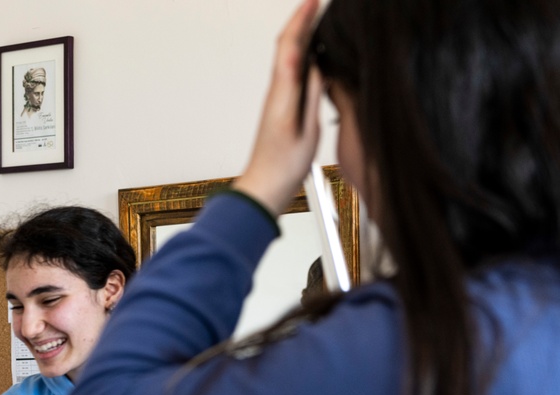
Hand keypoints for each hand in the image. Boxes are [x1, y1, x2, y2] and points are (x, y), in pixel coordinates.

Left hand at [233, 0, 322, 215]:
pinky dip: (302, 53)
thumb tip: (318, 65)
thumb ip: (313, 96)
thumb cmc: (284, 166)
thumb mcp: (307, 130)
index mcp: (282, 94)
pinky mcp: (280, 106)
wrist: (264, 186)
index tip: (314, 1)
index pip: (290, 46)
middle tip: (318, 2)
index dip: (301, 20)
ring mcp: (277, 98)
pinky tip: (314, 52)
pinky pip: (291, 71)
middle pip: (287, 45)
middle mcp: (276, 92)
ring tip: (319, 19)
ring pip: (288, 56)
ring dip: (302, 34)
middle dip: (301, 20)